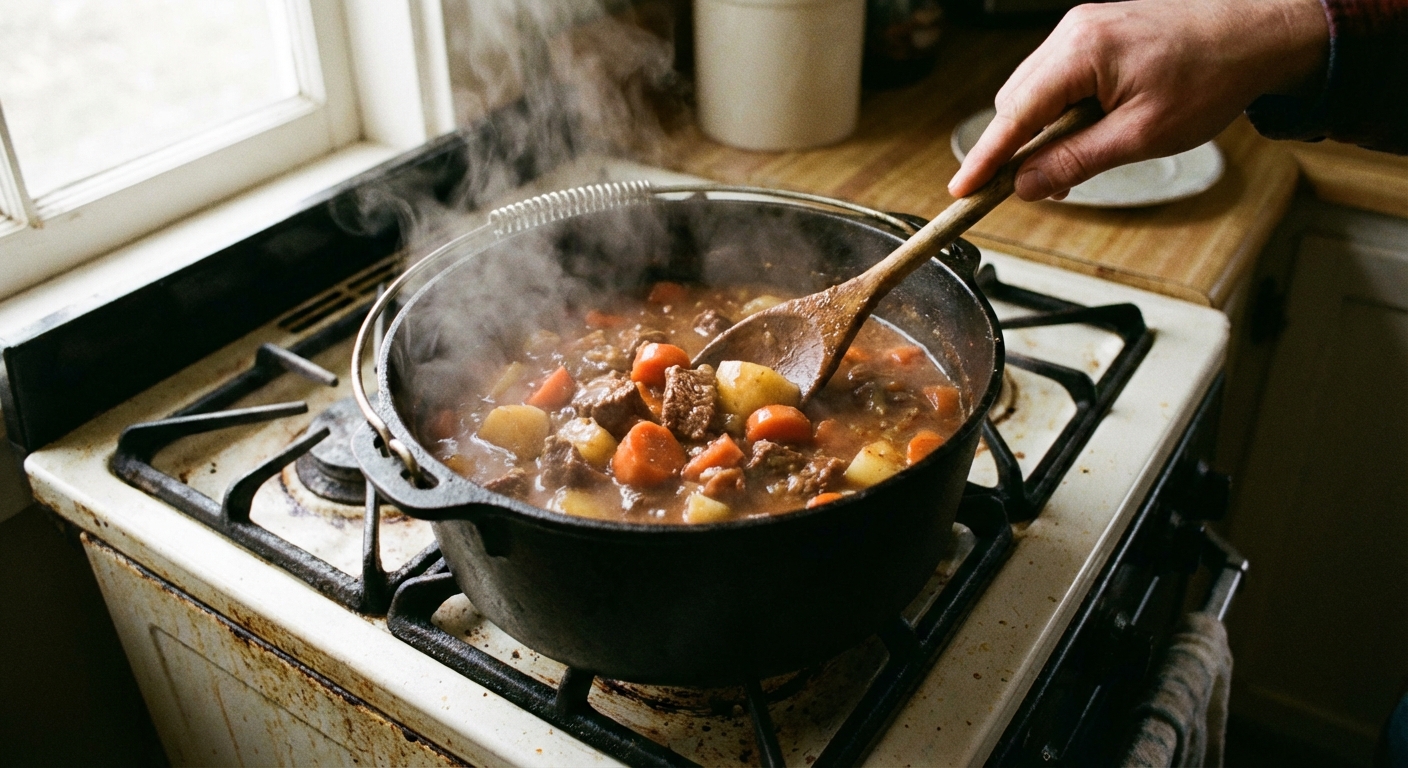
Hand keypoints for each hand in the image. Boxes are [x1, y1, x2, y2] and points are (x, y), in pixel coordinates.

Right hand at [948, 0, 1327, 200]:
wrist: (1259, 32)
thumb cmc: (1213, 76)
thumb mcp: (1142, 136)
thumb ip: (1075, 161)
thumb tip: (1026, 185)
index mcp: (1082, 52)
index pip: (1015, 115)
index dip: (985, 159)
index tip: (962, 190)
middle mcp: (1074, 32)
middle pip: (1017, 101)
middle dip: (1018, 148)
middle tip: (1038, 189)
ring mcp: (1084, 27)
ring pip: (1035, 90)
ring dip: (1042, 131)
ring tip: (1076, 163)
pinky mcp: (1097, 31)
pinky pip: (1058, 76)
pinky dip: (1061, 110)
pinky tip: (1088, 132)